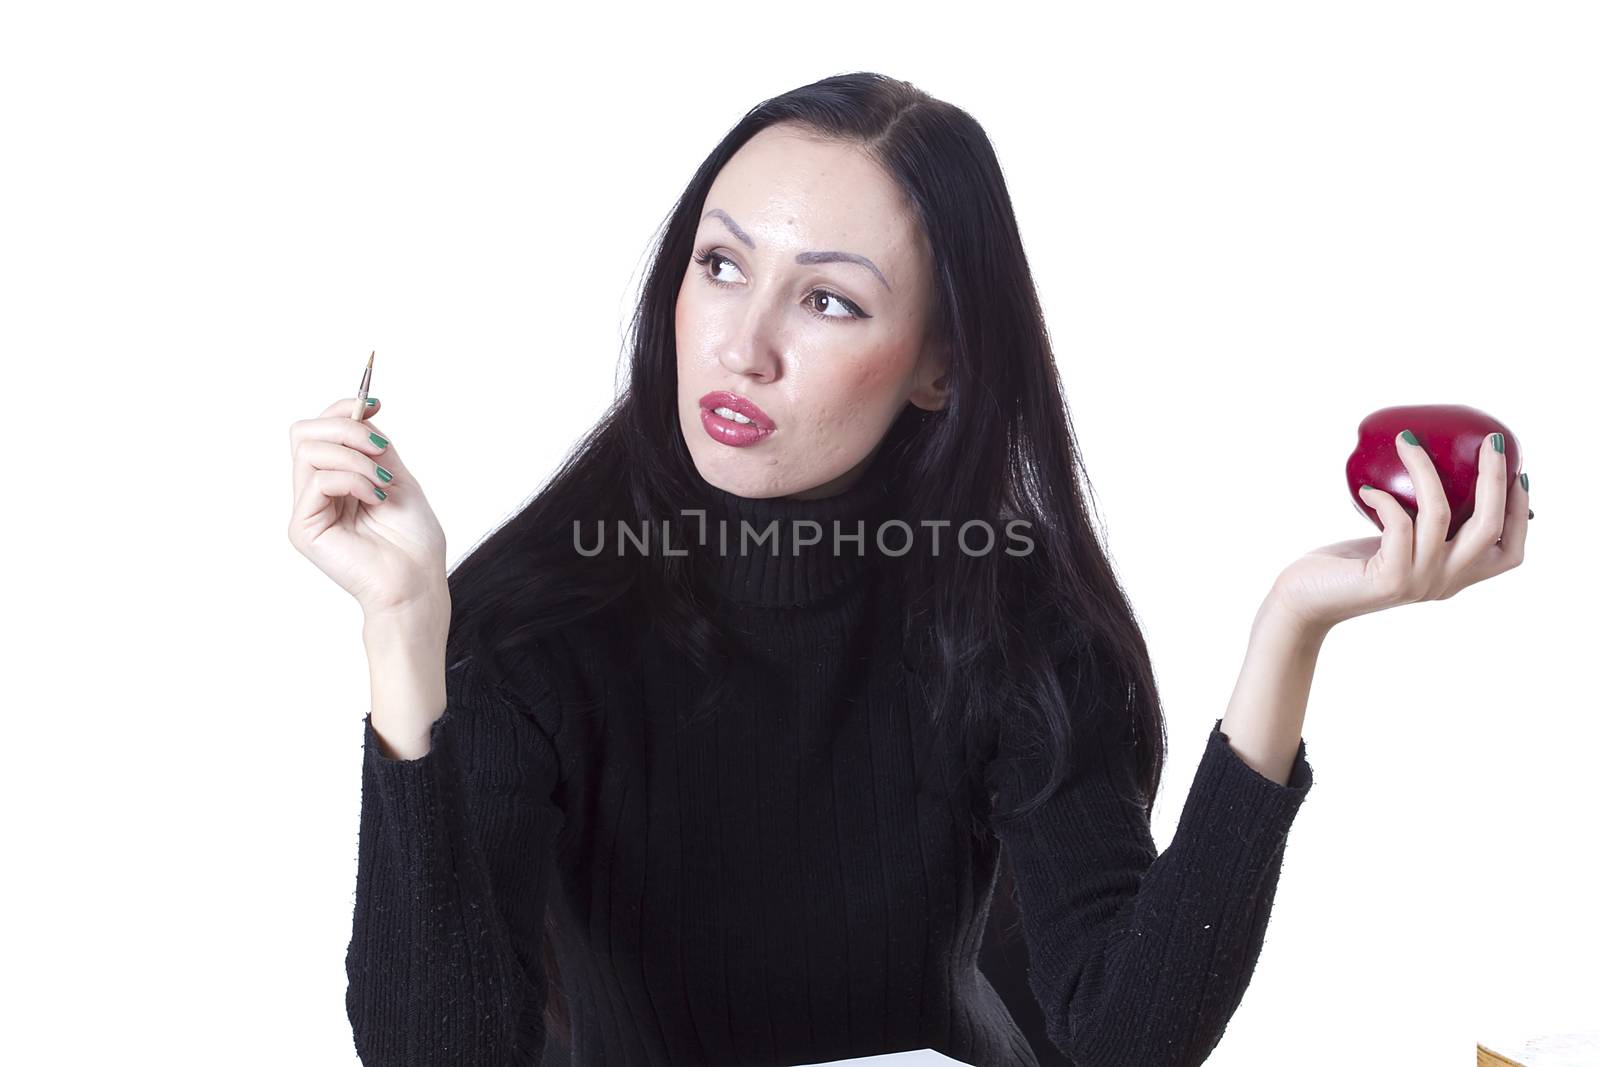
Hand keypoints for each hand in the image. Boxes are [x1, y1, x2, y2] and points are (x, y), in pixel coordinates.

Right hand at [286, 396, 449, 617]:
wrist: (418, 582)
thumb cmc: (414, 541)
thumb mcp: (398, 477)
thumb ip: (374, 446)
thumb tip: (360, 410)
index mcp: (336, 480)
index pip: (319, 429)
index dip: (342, 409)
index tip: (375, 404)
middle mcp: (316, 492)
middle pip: (304, 432)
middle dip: (345, 428)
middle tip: (380, 449)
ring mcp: (307, 509)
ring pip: (309, 450)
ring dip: (354, 457)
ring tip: (383, 483)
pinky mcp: (303, 527)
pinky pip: (318, 479)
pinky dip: (353, 479)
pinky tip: (375, 497)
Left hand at [1270, 430, 1528, 630]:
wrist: (1304, 601)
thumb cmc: (1346, 567)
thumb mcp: (1395, 545)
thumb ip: (1420, 526)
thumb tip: (1435, 471)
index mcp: (1453, 577)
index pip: (1508, 552)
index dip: (1520, 513)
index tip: (1520, 473)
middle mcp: (1444, 583)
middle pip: (1489, 527)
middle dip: (1494, 479)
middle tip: (1489, 441)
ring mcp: (1419, 582)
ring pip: (1440, 514)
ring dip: (1425, 470)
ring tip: (1408, 441)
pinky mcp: (1390, 579)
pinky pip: (1398, 522)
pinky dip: (1384, 499)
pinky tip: (1367, 490)